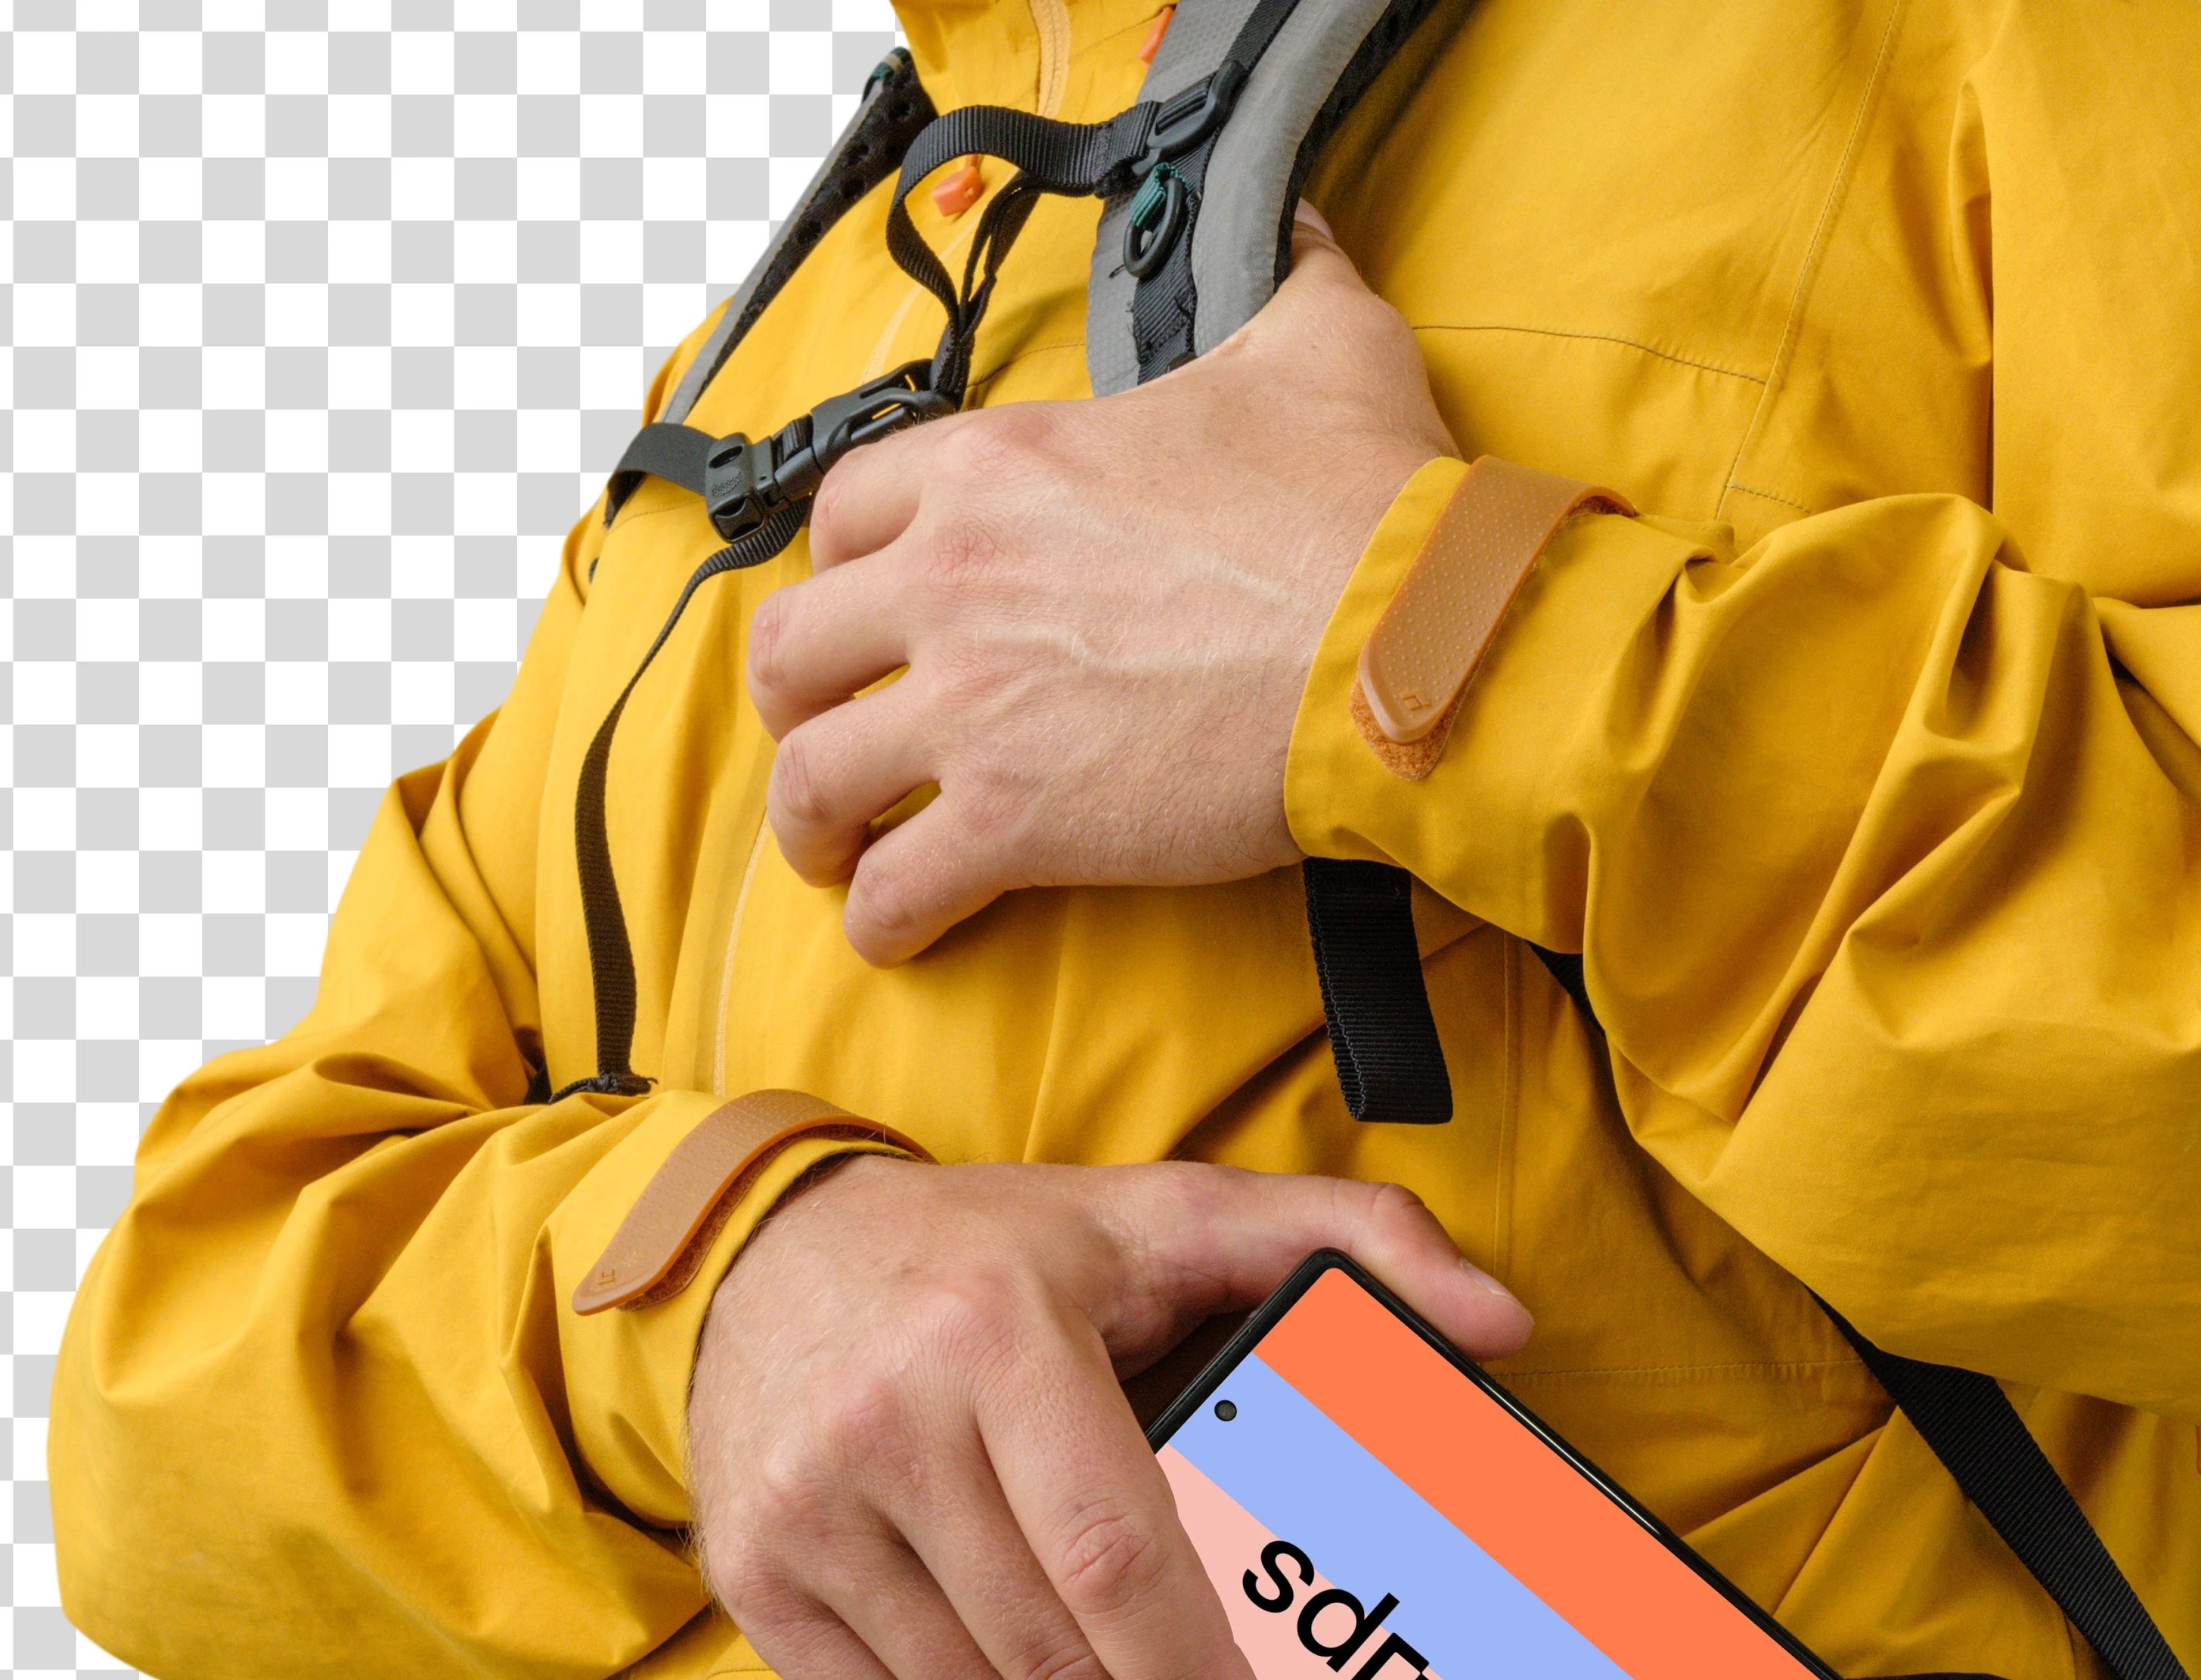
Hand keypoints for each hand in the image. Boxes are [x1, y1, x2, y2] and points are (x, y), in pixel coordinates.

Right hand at [685, 1157, 1530, 1679]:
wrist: (771, 1251)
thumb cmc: (994, 1246)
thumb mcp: (1174, 1208)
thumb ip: (1351, 1237)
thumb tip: (1501, 1317)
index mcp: (998, 1335)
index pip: (1112, 1553)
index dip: (1194, 1674)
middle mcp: (887, 1426)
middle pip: (1049, 1656)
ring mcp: (809, 1512)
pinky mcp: (761, 1579)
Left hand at [743, 205, 1453, 965]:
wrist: (1408, 646)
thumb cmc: (1366, 507)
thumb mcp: (1323, 347)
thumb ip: (1291, 278)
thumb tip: (1306, 227)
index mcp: (999, 467)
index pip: (843, 513)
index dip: (841, 569)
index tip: (867, 610)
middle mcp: (953, 579)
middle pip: (792, 648)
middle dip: (797, 701)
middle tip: (832, 735)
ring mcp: (971, 705)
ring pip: (813, 777)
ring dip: (813, 824)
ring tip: (837, 855)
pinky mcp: (1014, 820)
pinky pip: (896, 886)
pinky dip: (885, 919)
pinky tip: (903, 933)